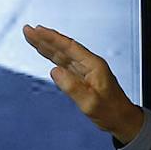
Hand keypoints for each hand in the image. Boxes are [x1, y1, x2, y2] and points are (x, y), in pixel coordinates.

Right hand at [21, 24, 146, 143]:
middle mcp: (89, 64)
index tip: (38, 30)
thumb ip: (72, 87)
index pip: (69, 47)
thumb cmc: (111, 112)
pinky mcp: (81, 77)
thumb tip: (54, 71)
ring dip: (46, 45)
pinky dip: (52, 56)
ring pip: (62, 54)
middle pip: (64, 47)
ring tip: (31, 36)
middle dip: (45, 38)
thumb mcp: (90, 102)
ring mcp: (85, 70)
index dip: (52, 38)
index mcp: (94, 65)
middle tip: (28, 29)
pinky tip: (44, 51)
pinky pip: (64, 63)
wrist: (122, 120)